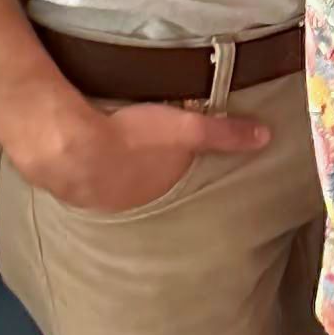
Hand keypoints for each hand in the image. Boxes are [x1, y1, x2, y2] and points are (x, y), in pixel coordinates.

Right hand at [22, 94, 274, 216]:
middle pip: (146, 188)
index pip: (178, 184)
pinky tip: (85, 155)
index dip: (180, 171)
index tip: (181, 164)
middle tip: (149, 158)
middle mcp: (131, 203)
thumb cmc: (134, 139)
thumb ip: (223, 134)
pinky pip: (84, 178)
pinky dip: (89, 168)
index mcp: (161, 192)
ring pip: (114, 186)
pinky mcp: (69, 186)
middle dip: (148, 176)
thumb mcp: (186, 131)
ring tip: (118, 157)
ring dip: (116, 173)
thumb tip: (266, 138)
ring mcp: (98, 200)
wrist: (67, 147)